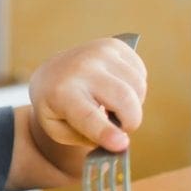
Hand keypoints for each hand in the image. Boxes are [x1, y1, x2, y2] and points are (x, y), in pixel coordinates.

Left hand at [28, 37, 147, 151]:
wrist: (50, 73)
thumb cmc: (56, 108)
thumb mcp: (59, 130)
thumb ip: (88, 139)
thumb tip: (120, 143)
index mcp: (61, 93)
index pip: (87, 115)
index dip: (106, 131)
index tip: (121, 145)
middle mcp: (81, 68)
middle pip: (124, 99)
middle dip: (131, 122)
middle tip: (121, 128)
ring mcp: (99, 52)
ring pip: (138, 87)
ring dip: (134, 105)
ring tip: (113, 107)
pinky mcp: (114, 45)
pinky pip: (141, 74)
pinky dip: (135, 89)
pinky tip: (116, 89)